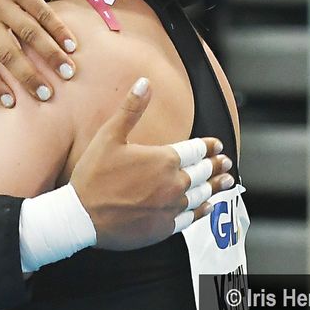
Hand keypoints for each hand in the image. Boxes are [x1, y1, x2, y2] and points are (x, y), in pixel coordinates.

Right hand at [69, 78, 234, 250]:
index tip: (217, 145)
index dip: (208, 145)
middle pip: (203, 172)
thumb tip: (145, 83)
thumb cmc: (94, 174)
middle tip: (226, 162)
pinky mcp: (165, 227)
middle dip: (216, 165)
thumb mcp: (109, 135)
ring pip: (202, 194)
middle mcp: (173, 183)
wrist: (83, 216)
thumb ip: (131, 109)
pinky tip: (207, 206)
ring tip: (226, 181)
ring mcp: (171, 207)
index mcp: (164, 159)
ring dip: (216, 186)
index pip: (195, 149)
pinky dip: (203, 209)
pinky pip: (192, 217)